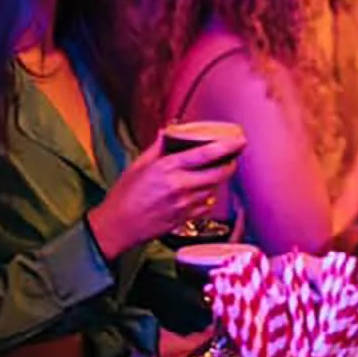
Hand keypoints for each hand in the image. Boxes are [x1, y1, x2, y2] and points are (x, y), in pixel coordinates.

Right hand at [87, 136, 243, 259]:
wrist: (118, 226)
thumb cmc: (125, 195)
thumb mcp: (138, 165)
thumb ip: (158, 147)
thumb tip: (170, 130)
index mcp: (168, 168)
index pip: (205, 154)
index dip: (226, 147)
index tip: (239, 141)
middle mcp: (179, 186)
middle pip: (218, 174)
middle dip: (230, 165)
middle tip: (232, 158)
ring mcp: (184, 204)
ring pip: (213, 190)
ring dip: (216, 181)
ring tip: (212, 174)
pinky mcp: (185, 219)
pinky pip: (205, 206)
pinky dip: (206, 198)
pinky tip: (199, 193)